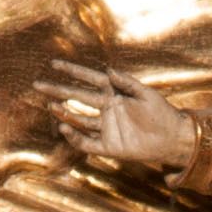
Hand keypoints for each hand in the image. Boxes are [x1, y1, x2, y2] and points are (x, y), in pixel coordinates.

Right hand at [36, 59, 196, 172]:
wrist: (173, 139)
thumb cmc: (162, 113)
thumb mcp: (146, 94)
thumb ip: (127, 83)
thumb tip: (109, 70)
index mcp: (114, 94)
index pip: (89, 79)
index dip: (72, 72)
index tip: (54, 64)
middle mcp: (107, 109)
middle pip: (77, 98)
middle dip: (58, 91)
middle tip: (38, 85)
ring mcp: (106, 128)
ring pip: (79, 120)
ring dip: (65, 113)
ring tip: (51, 106)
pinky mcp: (109, 146)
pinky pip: (87, 142)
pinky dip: (75, 137)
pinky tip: (65, 127)